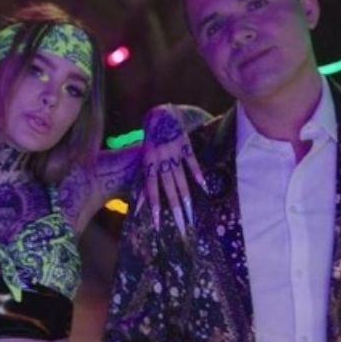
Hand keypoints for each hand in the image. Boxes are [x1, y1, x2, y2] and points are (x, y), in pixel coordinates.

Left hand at [140, 103, 206, 235]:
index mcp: (149, 164)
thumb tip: (138, 202)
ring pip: (180, 179)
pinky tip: (203, 187)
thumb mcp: (143, 158)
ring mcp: (174, 154)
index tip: (156, 225)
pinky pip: (192, 162)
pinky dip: (197, 174)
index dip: (153, 207)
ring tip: (190, 215)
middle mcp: (161, 161)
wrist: (159, 114)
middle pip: (168, 189)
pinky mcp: (185, 145)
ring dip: (186, 198)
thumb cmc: (150, 139)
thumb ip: (144, 179)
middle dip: (174, 209)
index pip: (151, 190)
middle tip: (180, 227)